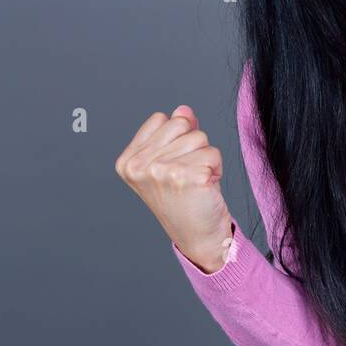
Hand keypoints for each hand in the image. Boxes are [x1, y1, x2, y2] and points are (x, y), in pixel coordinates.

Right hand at [115, 104, 233, 270]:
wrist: (197, 235)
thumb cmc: (184, 198)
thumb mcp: (171, 161)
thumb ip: (175, 133)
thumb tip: (183, 109)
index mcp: (128, 161)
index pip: (162, 119)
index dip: (176, 138)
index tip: (173, 165)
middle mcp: (139, 166)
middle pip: (182, 124)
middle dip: (193, 145)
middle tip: (188, 173)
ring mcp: (161, 172)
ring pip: (200, 137)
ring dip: (206, 158)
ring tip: (196, 181)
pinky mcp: (187, 177)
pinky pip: (213, 153)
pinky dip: (216, 168)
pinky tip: (206, 187)